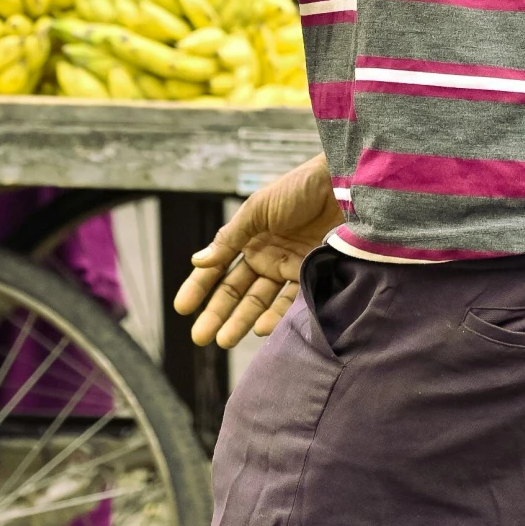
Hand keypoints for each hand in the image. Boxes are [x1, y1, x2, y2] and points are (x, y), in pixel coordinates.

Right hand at [173, 155, 341, 348]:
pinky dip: (275, 316)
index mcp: (248, 238)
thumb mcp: (257, 209)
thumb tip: (198, 261)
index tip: (182, 308)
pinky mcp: (311, 275)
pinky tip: (260, 328)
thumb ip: (230, 238)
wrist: (343, 185)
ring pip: (259, 301)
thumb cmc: (298, 189)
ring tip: (225, 340)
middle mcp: (265, 255)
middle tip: (200, 338)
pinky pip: (290, 301)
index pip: (218, 267)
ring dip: (241, 321)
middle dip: (217, 313)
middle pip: (236, 290)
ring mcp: (287, 267)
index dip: (199, 287)